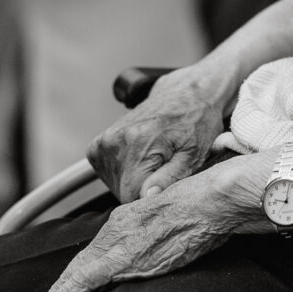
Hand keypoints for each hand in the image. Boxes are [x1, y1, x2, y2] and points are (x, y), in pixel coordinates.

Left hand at [27, 177, 244, 291]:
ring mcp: (116, 245)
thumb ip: (156, 236)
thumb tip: (154, 251)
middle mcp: (113, 231)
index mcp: (124, 221)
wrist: (209, 201)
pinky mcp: (123, 259)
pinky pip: (83, 282)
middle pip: (77, 267)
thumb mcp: (171, 221)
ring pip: (74, 276)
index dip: (73, 278)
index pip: (92, 255)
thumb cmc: (201, 210)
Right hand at [85, 68, 228, 201]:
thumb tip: (146, 196)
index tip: (166, 183)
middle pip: (122, 192)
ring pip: (115, 184)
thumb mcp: (194, 152)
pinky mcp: (97, 145)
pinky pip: (107, 173)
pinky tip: (140, 157)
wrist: (184, 94)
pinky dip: (124, 172)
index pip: (132, 197)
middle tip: (164, 168)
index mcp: (139, 144)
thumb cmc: (195, 122)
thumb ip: (170, 177)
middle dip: (144, 188)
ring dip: (134, 180)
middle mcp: (115, 142)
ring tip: (155, 159)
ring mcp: (103, 142)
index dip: (151, 197)